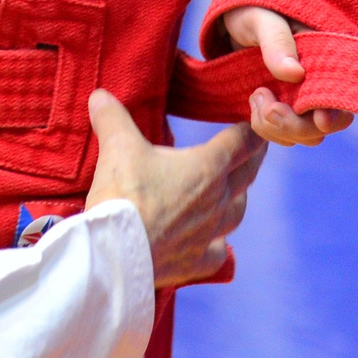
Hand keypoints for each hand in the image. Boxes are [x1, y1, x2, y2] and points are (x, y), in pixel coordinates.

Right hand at [85, 91, 265, 287]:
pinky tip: (216, 242)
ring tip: (237, 191)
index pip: (241, 142)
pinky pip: (219, 251)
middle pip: (247, 175)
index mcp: (206, 167)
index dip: (251, 129)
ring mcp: (210, 234)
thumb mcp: (117, 146)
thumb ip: (112, 117)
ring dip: (239, 197)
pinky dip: (220, 243)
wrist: (116, 253)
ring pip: (237, 212)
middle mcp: (217, 200)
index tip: (257, 120)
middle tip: (258, 148)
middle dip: (253, 158)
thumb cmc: (124, 194)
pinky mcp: (197, 261)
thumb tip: (100, 95)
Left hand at [221, 6, 353, 145]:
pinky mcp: (286, 109)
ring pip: (305, 135)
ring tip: (255, 95)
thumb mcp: (261, 19)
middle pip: (325, 125)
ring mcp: (304, 98)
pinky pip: (284, 135)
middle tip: (266, 107)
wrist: (232, 20)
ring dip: (276, 127)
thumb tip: (295, 73)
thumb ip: (277, 42)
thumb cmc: (251, 9)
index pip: (344, 94)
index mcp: (329, 54)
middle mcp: (322, 81)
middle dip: (295, 126)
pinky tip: (254, 102)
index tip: (320, 120)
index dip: (336, 113)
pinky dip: (267, 129)